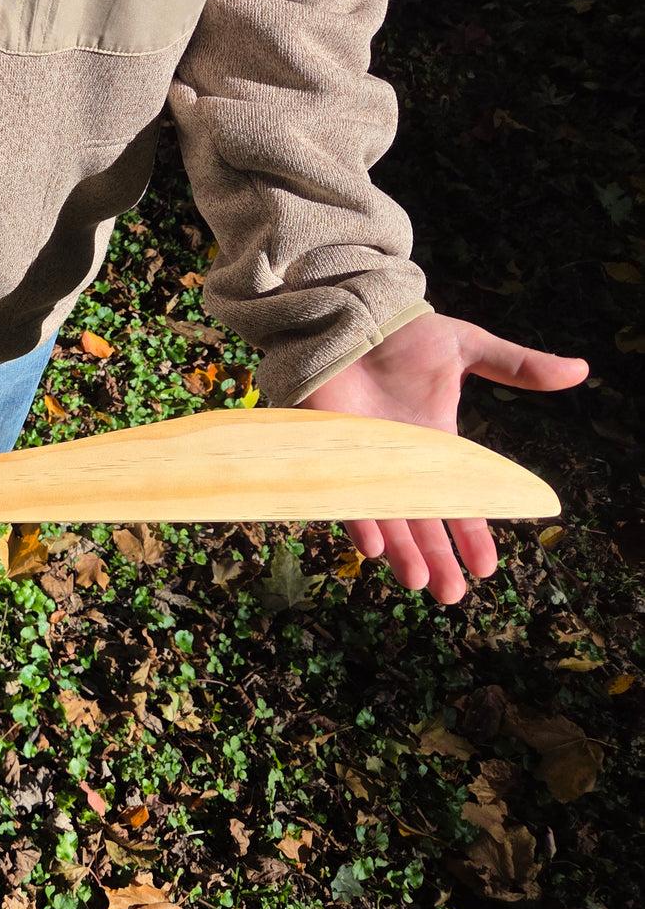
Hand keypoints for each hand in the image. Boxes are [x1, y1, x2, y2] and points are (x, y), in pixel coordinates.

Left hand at [299, 313, 587, 603]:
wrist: (350, 314)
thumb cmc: (406, 333)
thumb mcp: (467, 348)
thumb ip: (517, 366)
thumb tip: (580, 371)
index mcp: (435, 448)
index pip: (458, 502)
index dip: (471, 535)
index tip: (487, 568)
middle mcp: (400, 463)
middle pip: (422, 521)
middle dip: (438, 559)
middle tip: (453, 594)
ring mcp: (364, 461)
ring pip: (386, 518)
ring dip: (403, 552)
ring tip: (420, 583)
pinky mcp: (329, 452)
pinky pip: (344, 495)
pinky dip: (360, 519)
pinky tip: (375, 547)